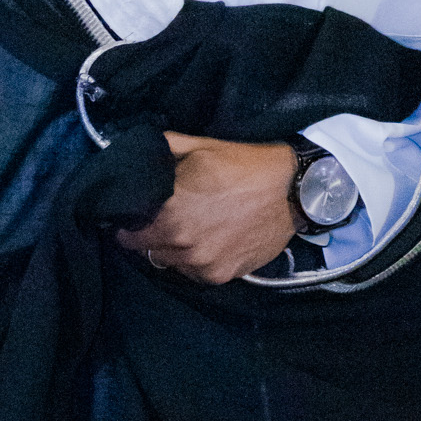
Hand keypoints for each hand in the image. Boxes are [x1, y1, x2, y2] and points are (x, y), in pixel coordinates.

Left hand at [115, 132, 297, 283]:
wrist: (292, 190)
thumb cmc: (243, 164)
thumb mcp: (199, 145)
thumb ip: (162, 149)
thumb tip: (137, 152)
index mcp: (168, 211)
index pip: (127, 233)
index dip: (127, 224)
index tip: (133, 217)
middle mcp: (180, 242)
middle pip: (146, 250)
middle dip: (150, 236)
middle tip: (164, 221)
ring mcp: (201, 263)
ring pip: (170, 263)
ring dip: (173, 250)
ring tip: (189, 231)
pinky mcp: (220, 275)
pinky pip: (194, 273)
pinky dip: (196, 260)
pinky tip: (209, 242)